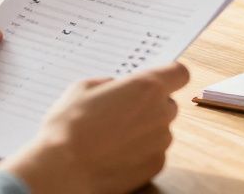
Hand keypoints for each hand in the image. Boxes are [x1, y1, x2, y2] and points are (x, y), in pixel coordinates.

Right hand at [0, 62, 188, 193]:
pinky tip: (116, 154)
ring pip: (160, 129)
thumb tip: (115, 88)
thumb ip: (109, 84)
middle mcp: (161, 113)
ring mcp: (161, 141)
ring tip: (114, 136)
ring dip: (145, 129)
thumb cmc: (69, 126)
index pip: (180, 73)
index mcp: (147, 87)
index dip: (169, 75)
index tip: (158, 78)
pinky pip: (154, 152)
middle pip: (168, 103)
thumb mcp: (82, 88)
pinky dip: (141, 151)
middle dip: (150, 105)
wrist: (63, 170)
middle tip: (123, 111)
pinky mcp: (156, 166)